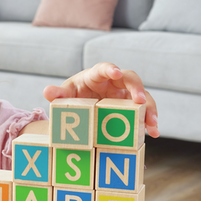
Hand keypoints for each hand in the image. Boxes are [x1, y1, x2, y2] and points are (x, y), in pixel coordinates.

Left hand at [43, 62, 158, 137]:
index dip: (110, 69)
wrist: (82, 107)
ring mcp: (125, 95)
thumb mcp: (65, 95)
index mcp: (97, 75)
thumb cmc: (74, 96)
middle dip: (137, 89)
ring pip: (143, 96)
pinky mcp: (131, 108)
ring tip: (153, 123)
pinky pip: (143, 113)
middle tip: (140, 101)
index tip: (116, 72)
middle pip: (131, 79)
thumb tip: (47, 91)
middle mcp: (115, 83)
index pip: (105, 68)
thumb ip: (58, 94)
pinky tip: (153, 133)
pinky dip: (149, 122)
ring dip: (149, 108)